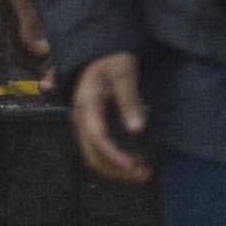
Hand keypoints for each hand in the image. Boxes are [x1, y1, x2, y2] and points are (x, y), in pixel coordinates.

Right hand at [68, 51, 152, 184]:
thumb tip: (137, 129)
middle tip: (145, 175)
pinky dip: (114, 162)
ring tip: (142, 172)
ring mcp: (84, 122)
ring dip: (116, 170)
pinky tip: (133, 161)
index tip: (135, 167)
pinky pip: (98, 150)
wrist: (100, 50)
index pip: (98, 138)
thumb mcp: (124, 72)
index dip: (116, 157)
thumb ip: (129, 99)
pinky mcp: (91, 125)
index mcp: (87, 104)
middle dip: (118, 170)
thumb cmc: (112, 57)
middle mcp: (80, 116)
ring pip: (94, 156)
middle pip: (93, 154)